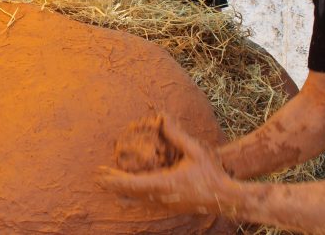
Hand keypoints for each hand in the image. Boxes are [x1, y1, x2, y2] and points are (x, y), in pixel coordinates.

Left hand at [97, 116, 234, 215]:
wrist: (227, 198)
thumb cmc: (212, 174)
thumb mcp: (195, 151)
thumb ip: (177, 135)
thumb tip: (162, 117)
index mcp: (164, 184)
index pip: (132, 183)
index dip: (114, 179)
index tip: (101, 173)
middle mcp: (161, 197)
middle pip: (130, 193)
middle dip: (112, 184)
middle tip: (97, 177)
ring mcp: (165, 205)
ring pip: (137, 200)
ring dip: (121, 191)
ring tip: (107, 184)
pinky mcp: (170, 206)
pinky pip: (145, 202)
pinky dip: (132, 196)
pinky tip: (126, 196)